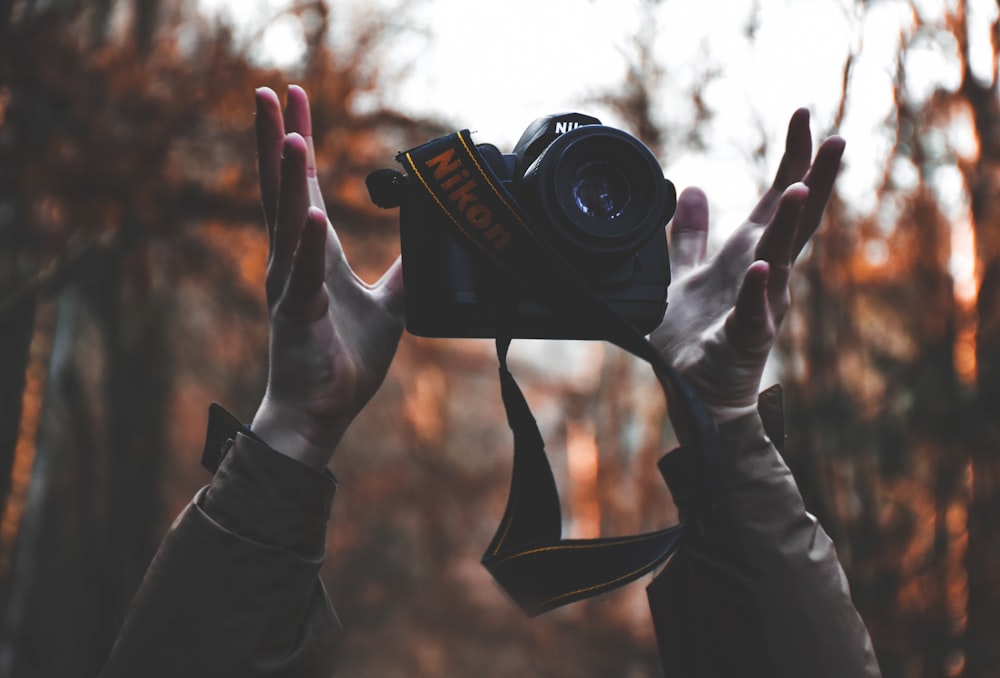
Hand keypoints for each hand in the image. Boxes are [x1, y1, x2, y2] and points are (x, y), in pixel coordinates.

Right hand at [249, 85, 404, 469]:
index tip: (295, 99)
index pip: (302, 185)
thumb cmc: (343, 360)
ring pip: (285, 221)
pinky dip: (307, 243)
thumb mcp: (388, 307)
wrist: (321, 410)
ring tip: (289, 134)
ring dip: (287, 178)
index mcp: (314, 254)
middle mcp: (294, 261)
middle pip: (281, 188)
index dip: (299, 142)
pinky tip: (310, 212)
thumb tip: (428, 247)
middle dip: (277, 138)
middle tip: (270, 89)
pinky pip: (304, 274)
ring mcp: (291, 285)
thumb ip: (402, 273)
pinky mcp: (298, 314)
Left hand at [650, 108, 843, 429]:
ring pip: (783, 260)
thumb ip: (690, 235)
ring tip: (800, 187)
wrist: (694, 392)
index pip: (779, 200)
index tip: (802, 114)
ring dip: (791, 225)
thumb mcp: (683, 275)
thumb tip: (690, 188)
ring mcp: (760, 307)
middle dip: (814, 181)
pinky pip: (754, 312)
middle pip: (796, 222)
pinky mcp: (745, 339)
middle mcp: (764, 276)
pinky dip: (758, 288)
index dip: (792, 158)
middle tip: (834, 139)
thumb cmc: (694, 338)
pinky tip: (763, 265)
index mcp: (750, 256)